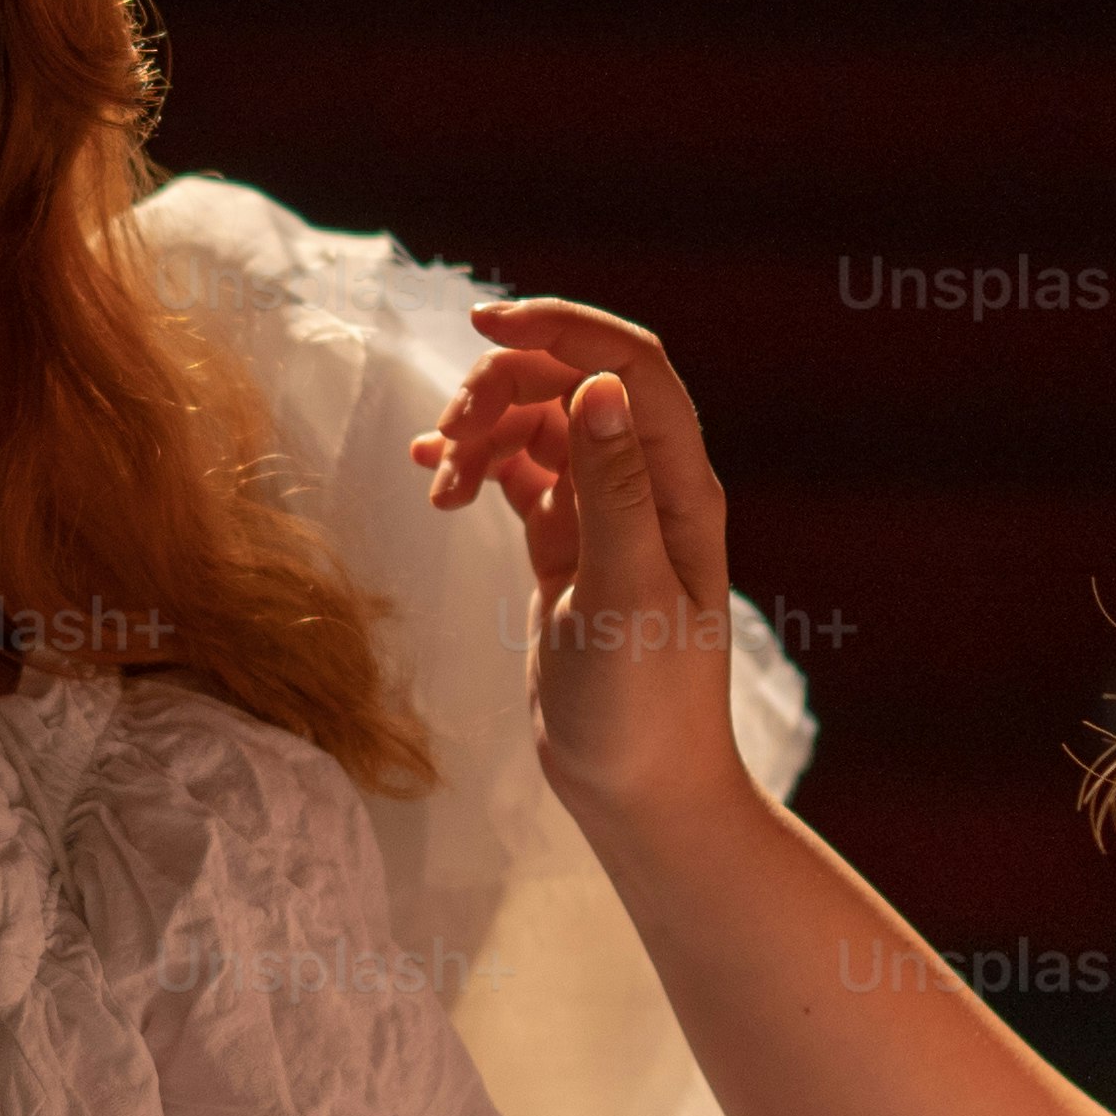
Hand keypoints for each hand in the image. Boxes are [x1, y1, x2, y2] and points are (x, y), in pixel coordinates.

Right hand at [411, 299, 756, 854]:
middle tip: (449, 434)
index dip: (564, 328)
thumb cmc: (643, 707)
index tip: (482, 325)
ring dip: (481, 431)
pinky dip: (476, 463)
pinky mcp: (565, 548)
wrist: (639, 790)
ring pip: (537, 426)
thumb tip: (600, 387)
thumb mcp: (625, 595)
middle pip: (572, 385)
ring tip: (441, 483)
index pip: (630, 369)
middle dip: (503, 386)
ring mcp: (603, 515)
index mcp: (678, 488)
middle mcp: (646, 488)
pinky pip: (517, 474)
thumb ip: (613, 489)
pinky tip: (437, 480)